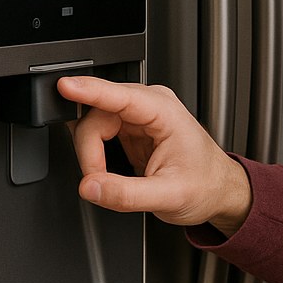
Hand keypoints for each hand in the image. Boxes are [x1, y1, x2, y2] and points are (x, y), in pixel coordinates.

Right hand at [57, 76, 251, 233]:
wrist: (218, 191)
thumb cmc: (205, 186)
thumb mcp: (168, 196)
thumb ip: (126, 194)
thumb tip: (91, 187)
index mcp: (164, 112)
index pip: (118, 95)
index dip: (88, 90)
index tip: (65, 86)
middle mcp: (150, 106)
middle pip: (96, 113)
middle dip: (89, 149)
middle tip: (98, 181)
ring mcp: (138, 115)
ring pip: (92, 123)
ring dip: (91, 153)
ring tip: (107, 178)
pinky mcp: (130, 127)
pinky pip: (97, 133)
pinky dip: (94, 153)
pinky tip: (104, 168)